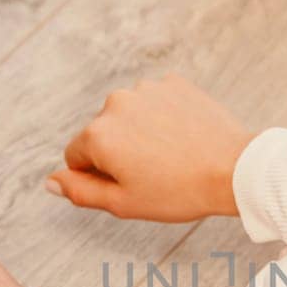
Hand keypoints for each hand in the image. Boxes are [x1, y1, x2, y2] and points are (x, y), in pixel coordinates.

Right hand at [49, 74, 254, 221]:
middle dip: (118, 152)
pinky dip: (163, 118)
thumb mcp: (123, 203)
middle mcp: (116, 103)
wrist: (234, 169)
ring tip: (171, 156)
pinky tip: (183, 138)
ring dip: (140, 133)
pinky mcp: (174, 83)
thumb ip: (80, 191)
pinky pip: (156, 103)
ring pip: (129, 116)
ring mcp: (146, 89)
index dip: (98, 176)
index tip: (128, 185)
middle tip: (153, 174)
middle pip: (102, 132)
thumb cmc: (180, 191)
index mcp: (98, 134)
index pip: (76, 156)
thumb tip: (51, 181)